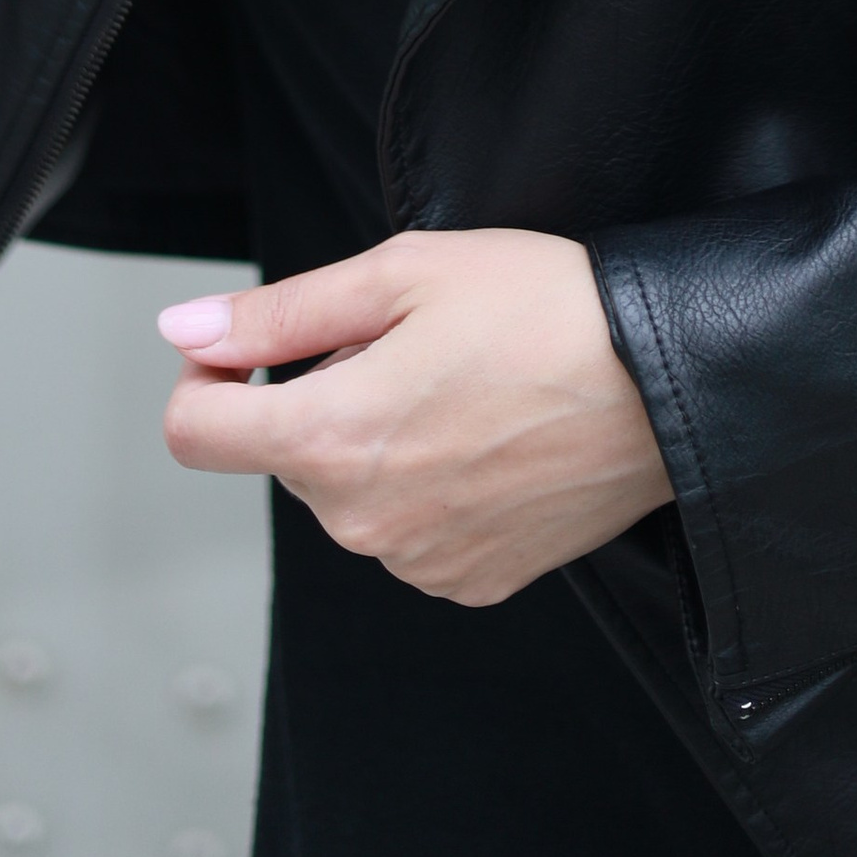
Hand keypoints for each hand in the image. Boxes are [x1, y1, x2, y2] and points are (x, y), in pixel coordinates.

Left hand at [157, 233, 674, 603]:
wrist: (670, 379)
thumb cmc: (545, 309)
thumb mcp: (402, 274)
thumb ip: (280, 313)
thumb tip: (185, 331)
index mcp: (332, 440)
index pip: (196, 434)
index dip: (205, 374)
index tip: (247, 345)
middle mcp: (363, 523)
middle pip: (286, 453)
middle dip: (320, 394)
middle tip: (409, 342)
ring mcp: (418, 563)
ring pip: (349, 491)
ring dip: (376, 441)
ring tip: (463, 385)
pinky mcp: (470, 581)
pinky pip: (408, 531)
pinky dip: (427, 485)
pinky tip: (489, 435)